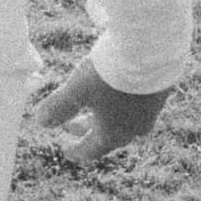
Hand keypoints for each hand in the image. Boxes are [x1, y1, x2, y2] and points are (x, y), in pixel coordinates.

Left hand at [31, 59, 167, 166]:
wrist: (152, 50)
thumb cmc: (110, 74)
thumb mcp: (76, 90)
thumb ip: (57, 107)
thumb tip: (40, 122)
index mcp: (114, 134)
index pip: (92, 150)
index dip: (76, 151)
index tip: (66, 150)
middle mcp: (135, 128)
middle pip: (108, 135)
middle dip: (87, 129)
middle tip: (71, 124)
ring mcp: (151, 111)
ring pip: (124, 119)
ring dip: (105, 114)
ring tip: (94, 103)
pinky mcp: (161, 92)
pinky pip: (137, 104)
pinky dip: (121, 101)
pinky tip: (117, 86)